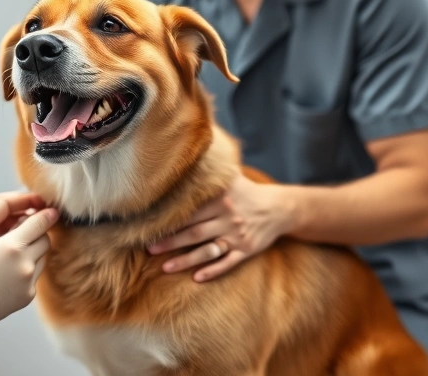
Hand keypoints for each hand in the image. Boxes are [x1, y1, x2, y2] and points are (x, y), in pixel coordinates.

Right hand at [0, 191, 48, 314]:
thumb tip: (11, 205)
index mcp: (11, 247)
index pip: (40, 223)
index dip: (46, 213)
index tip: (50, 208)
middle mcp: (25, 266)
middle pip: (45, 240)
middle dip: (39, 231)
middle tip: (27, 225)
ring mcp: (28, 285)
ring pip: (43, 258)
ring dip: (34, 248)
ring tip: (16, 245)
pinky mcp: (25, 299)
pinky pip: (35, 276)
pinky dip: (28, 266)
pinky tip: (11, 265)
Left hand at [148, 174, 290, 281]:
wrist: (279, 208)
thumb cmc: (245, 192)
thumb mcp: (230, 177)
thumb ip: (210, 169)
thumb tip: (192, 150)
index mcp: (220, 199)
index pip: (190, 211)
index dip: (169, 219)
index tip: (149, 224)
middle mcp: (228, 218)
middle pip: (194, 232)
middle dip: (170, 241)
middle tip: (148, 248)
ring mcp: (237, 236)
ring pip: (208, 251)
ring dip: (186, 261)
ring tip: (165, 268)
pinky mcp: (246, 250)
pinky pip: (228, 263)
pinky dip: (213, 271)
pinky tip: (196, 278)